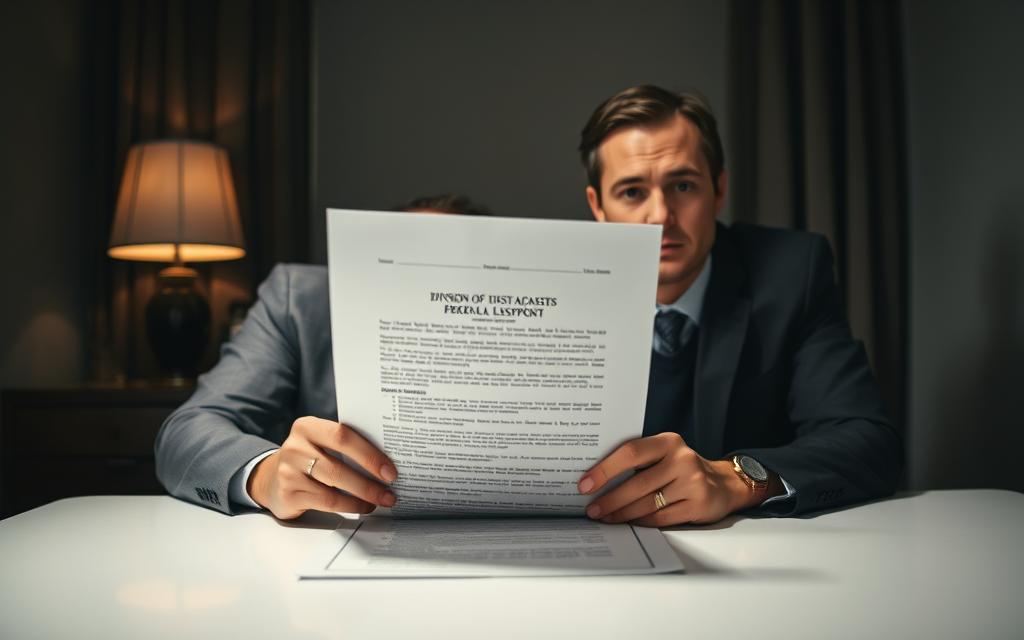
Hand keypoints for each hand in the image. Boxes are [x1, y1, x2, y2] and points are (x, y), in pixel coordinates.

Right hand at [248, 416, 397, 519]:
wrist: (271, 478)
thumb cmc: (308, 458)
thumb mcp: (320, 443)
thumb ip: (346, 445)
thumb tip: (387, 463)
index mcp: (308, 426)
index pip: (343, 436)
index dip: (370, 454)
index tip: (390, 470)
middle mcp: (295, 447)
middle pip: (339, 465)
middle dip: (370, 481)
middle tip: (390, 491)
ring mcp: (289, 471)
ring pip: (334, 486)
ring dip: (363, 496)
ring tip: (381, 500)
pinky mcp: (288, 494)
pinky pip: (326, 502)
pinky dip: (349, 506)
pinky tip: (362, 506)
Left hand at [578, 432, 773, 526]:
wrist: (724, 484)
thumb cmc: (683, 468)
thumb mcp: (665, 454)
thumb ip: (638, 460)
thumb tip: (596, 479)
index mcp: (668, 441)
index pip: (630, 452)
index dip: (605, 469)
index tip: (585, 484)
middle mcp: (682, 459)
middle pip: (637, 483)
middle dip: (610, 499)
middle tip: (592, 509)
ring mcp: (693, 482)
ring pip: (647, 504)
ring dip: (622, 514)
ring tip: (605, 517)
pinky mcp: (699, 505)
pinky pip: (661, 518)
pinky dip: (641, 522)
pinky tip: (628, 523)